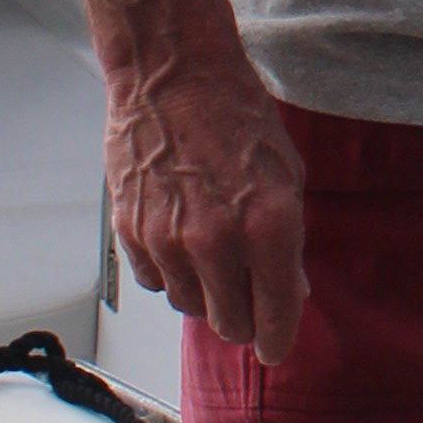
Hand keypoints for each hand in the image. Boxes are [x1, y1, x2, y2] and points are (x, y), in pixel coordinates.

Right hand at [103, 32, 306, 358]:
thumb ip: (289, 241)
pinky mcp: (131, 236)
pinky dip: (170, 271)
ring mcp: (168, 241)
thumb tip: (291, 292)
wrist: (172, 75)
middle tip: (248, 292)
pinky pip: (156, 283)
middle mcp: (217, 242)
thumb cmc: (236, 115)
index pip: (276, 315)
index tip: (275, 347)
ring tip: (212, 248)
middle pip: (230, 323)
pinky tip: (180, 236)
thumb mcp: (287, 173)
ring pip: (190, 306)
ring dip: (205, 290)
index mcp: (269, 225)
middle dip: (244, 315)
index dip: (278, 339)